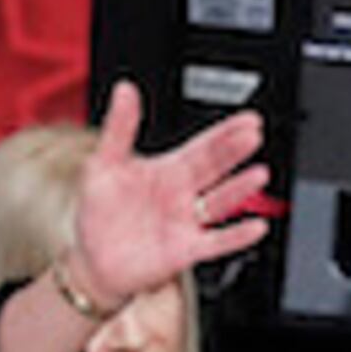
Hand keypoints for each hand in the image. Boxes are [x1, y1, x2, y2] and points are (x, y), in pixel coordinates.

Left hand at [65, 82, 271, 312]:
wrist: (93, 261)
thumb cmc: (100, 213)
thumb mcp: (104, 164)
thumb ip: (119, 128)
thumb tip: (125, 89)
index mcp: (168, 170)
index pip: (203, 146)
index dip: (226, 132)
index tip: (249, 119)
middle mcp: (183, 194)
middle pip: (214, 169)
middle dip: (233, 152)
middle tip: (253, 135)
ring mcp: (186, 222)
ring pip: (219, 203)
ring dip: (239, 190)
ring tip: (258, 174)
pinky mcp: (185, 250)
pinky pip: (215, 242)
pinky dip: (236, 236)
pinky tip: (255, 227)